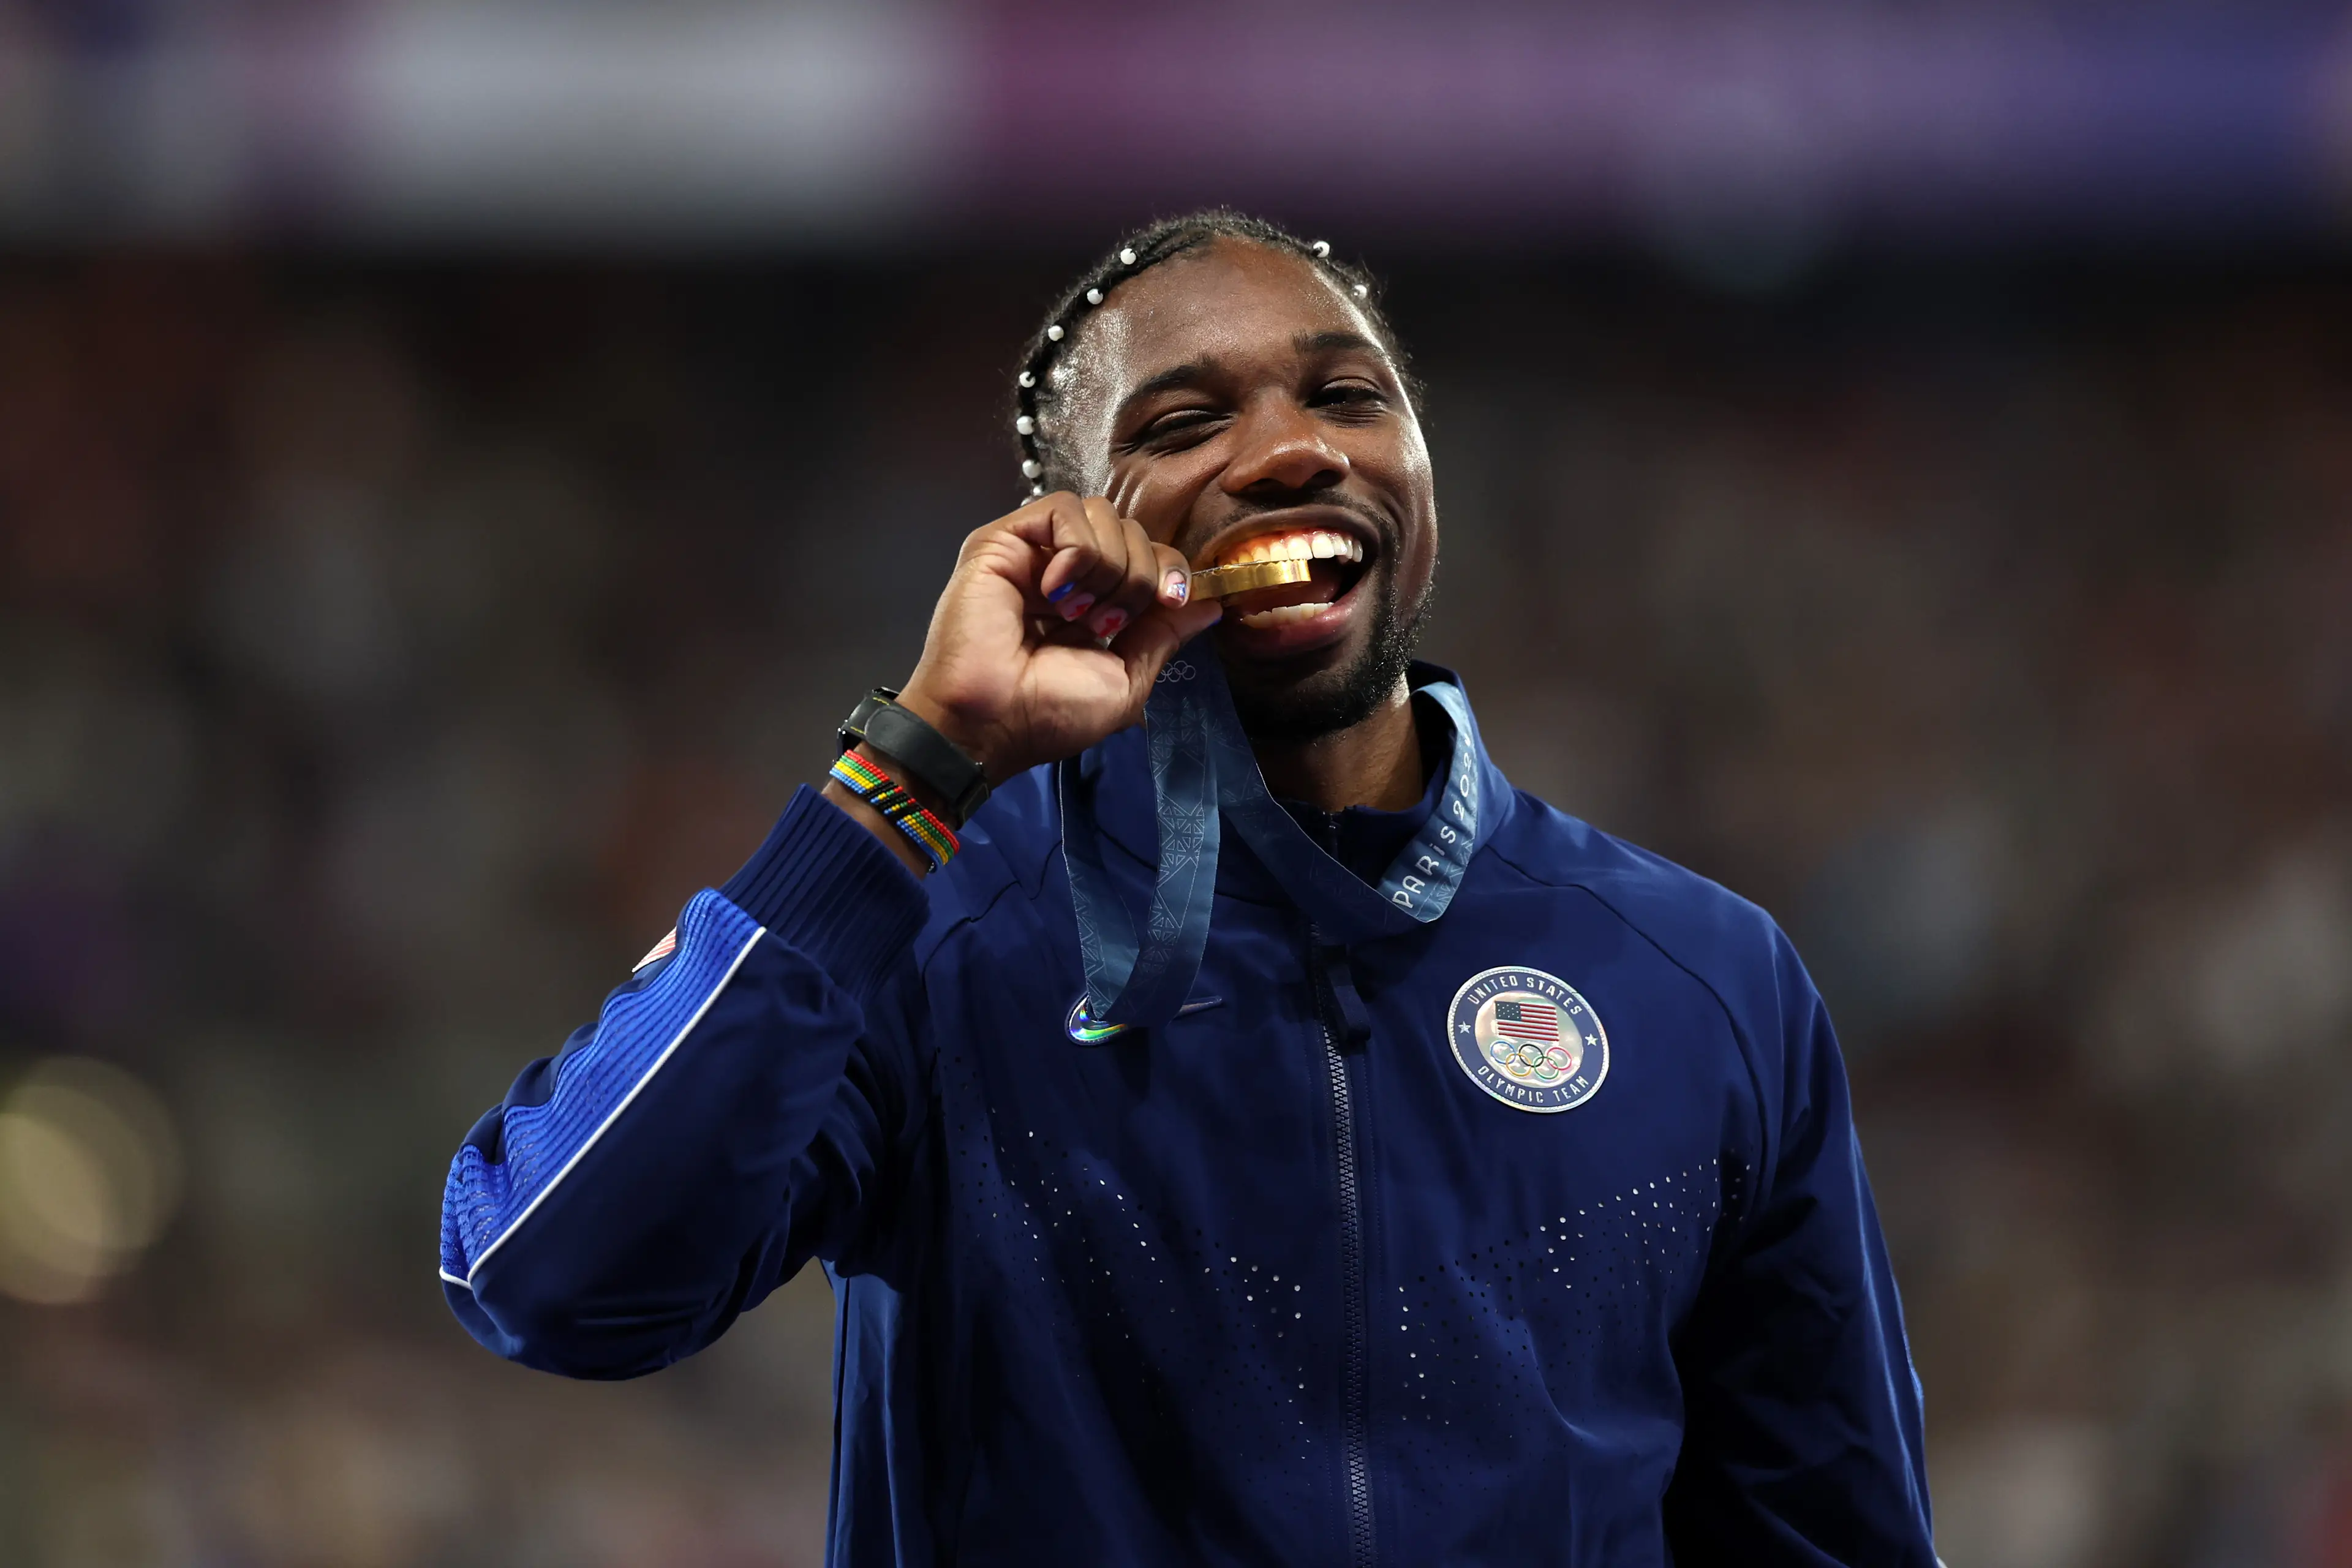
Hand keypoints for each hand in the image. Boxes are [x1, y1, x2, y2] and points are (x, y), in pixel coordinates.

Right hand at [892, 492, 1223, 783]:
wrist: (990, 722)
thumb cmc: (1049, 714)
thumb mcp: (1125, 679)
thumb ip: (1163, 637)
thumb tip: (1210, 606)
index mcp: (1094, 602)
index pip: (1149, 555)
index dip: (1168, 572)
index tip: (1168, 603)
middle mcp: (1065, 572)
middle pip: (1131, 530)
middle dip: (1137, 576)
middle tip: (1105, 623)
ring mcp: (1032, 553)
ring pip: (1101, 513)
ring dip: (1107, 565)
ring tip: (1076, 613)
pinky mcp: (1002, 540)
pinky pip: (1063, 509)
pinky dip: (1077, 549)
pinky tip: (1058, 591)